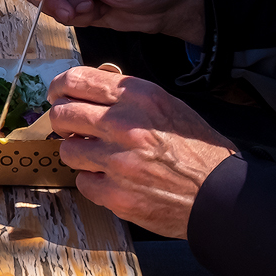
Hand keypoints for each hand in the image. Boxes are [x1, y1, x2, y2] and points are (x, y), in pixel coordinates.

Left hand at [46, 67, 238, 238]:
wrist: (219, 194)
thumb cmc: (195, 149)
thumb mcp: (167, 105)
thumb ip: (127, 96)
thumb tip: (87, 91)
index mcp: (138, 97)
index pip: (76, 80)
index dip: (59, 88)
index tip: (57, 95)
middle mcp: (125, 124)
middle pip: (62, 114)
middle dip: (62, 121)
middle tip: (71, 128)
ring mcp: (118, 161)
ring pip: (67, 150)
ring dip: (78, 153)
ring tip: (98, 157)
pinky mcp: (115, 194)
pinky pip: (82, 182)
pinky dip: (93, 182)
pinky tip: (112, 180)